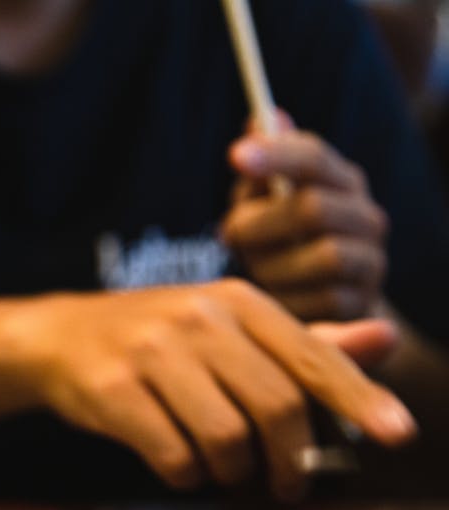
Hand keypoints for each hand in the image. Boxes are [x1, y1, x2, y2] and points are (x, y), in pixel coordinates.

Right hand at [1, 279, 414, 499]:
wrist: (58, 335)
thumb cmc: (157, 336)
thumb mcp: (229, 326)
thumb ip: (305, 340)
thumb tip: (386, 339)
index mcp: (236, 301)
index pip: (312, 355)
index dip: (359, 398)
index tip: (397, 434)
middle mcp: (197, 319)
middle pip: (276, 406)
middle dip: (291, 460)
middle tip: (287, 484)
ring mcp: (151, 353)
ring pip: (226, 439)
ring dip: (233, 471)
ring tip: (222, 466)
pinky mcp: (112, 390)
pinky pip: (174, 456)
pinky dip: (187, 476)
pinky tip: (179, 465)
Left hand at [222, 123, 387, 320]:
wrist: (316, 299)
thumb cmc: (277, 239)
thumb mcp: (262, 202)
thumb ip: (259, 169)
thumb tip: (261, 118)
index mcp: (340, 180)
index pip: (313, 156)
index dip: (276, 154)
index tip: (234, 156)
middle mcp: (365, 216)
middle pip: (315, 207)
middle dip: (261, 223)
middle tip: (228, 232)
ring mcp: (371, 260)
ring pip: (325, 257)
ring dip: (273, 264)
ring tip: (254, 266)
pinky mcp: (363, 302)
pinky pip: (323, 300)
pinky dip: (287, 296)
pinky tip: (272, 293)